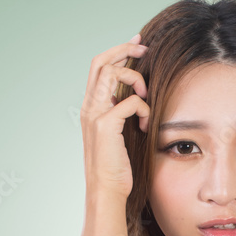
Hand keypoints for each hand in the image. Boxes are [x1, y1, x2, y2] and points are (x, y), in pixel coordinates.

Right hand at [80, 34, 150, 199]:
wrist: (106, 190)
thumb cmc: (115, 167)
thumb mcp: (117, 134)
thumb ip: (120, 113)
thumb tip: (137, 97)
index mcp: (90, 106)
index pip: (99, 67)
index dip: (117, 50)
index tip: (137, 44)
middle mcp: (89, 107)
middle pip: (101, 61)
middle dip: (125, 50)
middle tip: (145, 50)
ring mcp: (95, 115)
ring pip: (113, 74)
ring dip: (136, 79)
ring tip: (147, 96)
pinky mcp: (106, 125)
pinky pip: (131, 102)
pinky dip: (144, 109)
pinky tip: (146, 125)